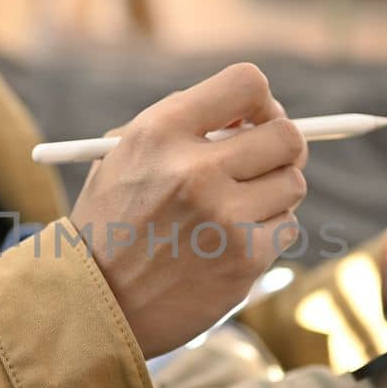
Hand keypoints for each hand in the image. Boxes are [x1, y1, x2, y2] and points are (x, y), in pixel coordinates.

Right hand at [69, 63, 308, 357]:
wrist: (93, 304)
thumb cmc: (110, 224)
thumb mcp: (124, 157)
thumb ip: (184, 128)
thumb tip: (256, 115)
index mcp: (160, 132)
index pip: (246, 83)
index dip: (262, 101)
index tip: (256, 120)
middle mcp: (194, 170)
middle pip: (287, 136)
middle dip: (282, 147)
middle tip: (266, 160)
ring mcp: (224, 217)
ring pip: (293, 184)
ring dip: (273, 194)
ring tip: (233, 210)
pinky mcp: (244, 260)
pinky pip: (286, 227)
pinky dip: (266, 233)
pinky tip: (228, 244)